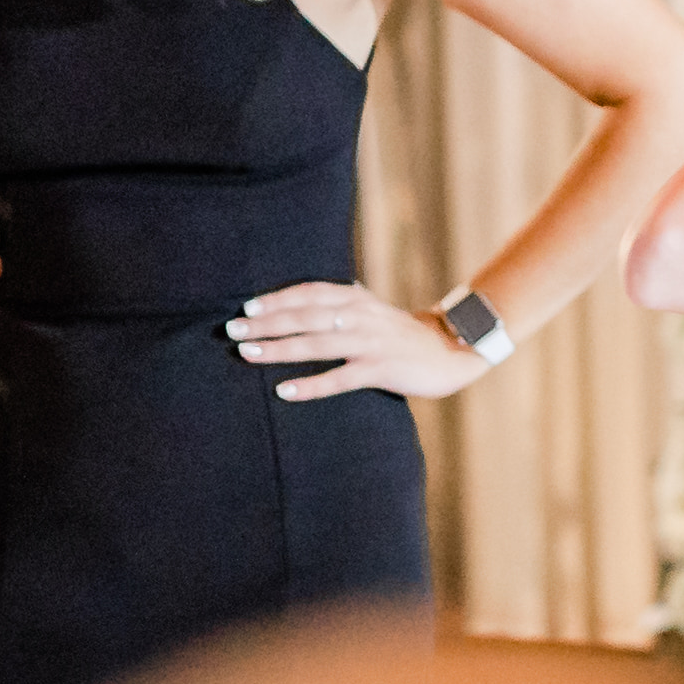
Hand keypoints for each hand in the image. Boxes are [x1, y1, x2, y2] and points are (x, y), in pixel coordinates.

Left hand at [227, 281, 483, 405]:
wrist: (451, 351)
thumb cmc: (403, 333)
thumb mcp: (372, 309)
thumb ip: (343, 301)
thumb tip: (307, 295)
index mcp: (357, 299)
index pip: (309, 293)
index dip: (276, 299)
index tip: (246, 308)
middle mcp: (361, 316)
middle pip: (305, 316)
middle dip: (266, 323)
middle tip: (233, 330)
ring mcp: (371, 343)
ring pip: (316, 344)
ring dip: (279, 349)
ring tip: (247, 353)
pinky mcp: (381, 370)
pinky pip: (339, 379)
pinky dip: (310, 385)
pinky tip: (284, 391)